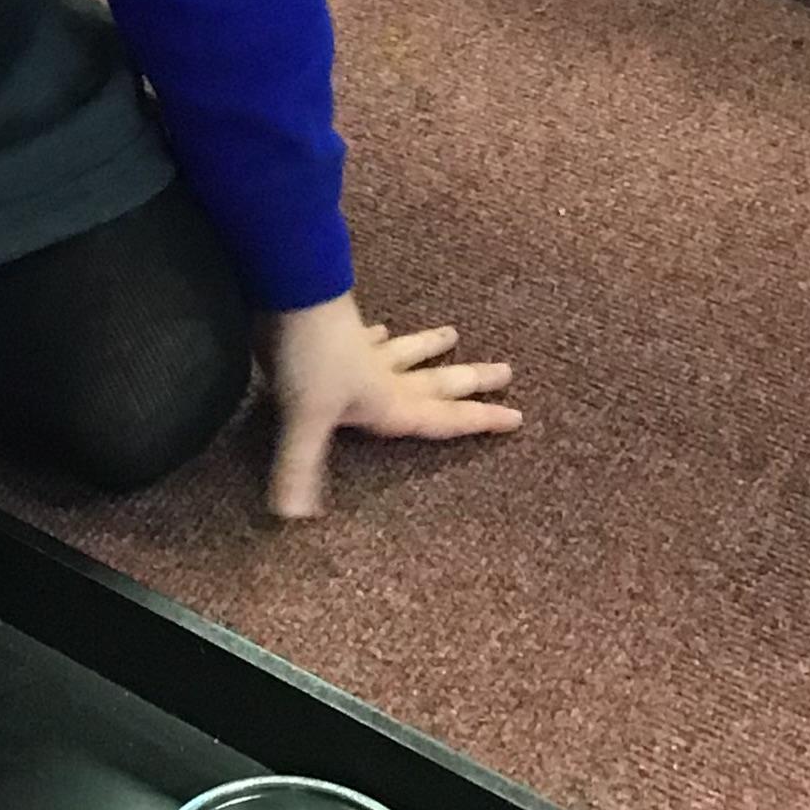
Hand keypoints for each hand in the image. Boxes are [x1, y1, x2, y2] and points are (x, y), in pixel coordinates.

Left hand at [262, 293, 520, 521]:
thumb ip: (300, 468)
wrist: (292, 291)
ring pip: (406, 350)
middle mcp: (384, 376)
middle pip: (437, 381)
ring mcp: (363, 350)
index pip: (444, 418)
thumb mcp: (305, 418)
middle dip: (472, 382)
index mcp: (389, 402)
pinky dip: (375, 334)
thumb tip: (293, 518)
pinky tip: (379, 326)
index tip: (518, 418)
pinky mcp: (338, 328)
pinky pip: (364, 335)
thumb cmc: (307, 358)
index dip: (480, 421)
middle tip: (508, 371)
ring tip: (452, 333)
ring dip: (428, 345)